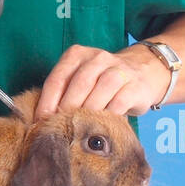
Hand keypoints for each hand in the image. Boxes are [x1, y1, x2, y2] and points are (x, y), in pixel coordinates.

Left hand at [33, 43, 169, 119]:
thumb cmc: (102, 82)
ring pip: (98, 92)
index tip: (40, 121)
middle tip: (58, 129)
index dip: (47, 102)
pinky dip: (106, 117)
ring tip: (77, 130)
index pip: (57, 78)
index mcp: (78, 55)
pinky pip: (118, 104)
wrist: (144, 72)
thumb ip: (64, 92)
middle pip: (78, 84)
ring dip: (85, 114)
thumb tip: (42, 120)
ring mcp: (118, 71)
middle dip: (65, 109)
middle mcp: (98, 58)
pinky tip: (100, 128)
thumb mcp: (82, 79)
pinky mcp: (135, 86)